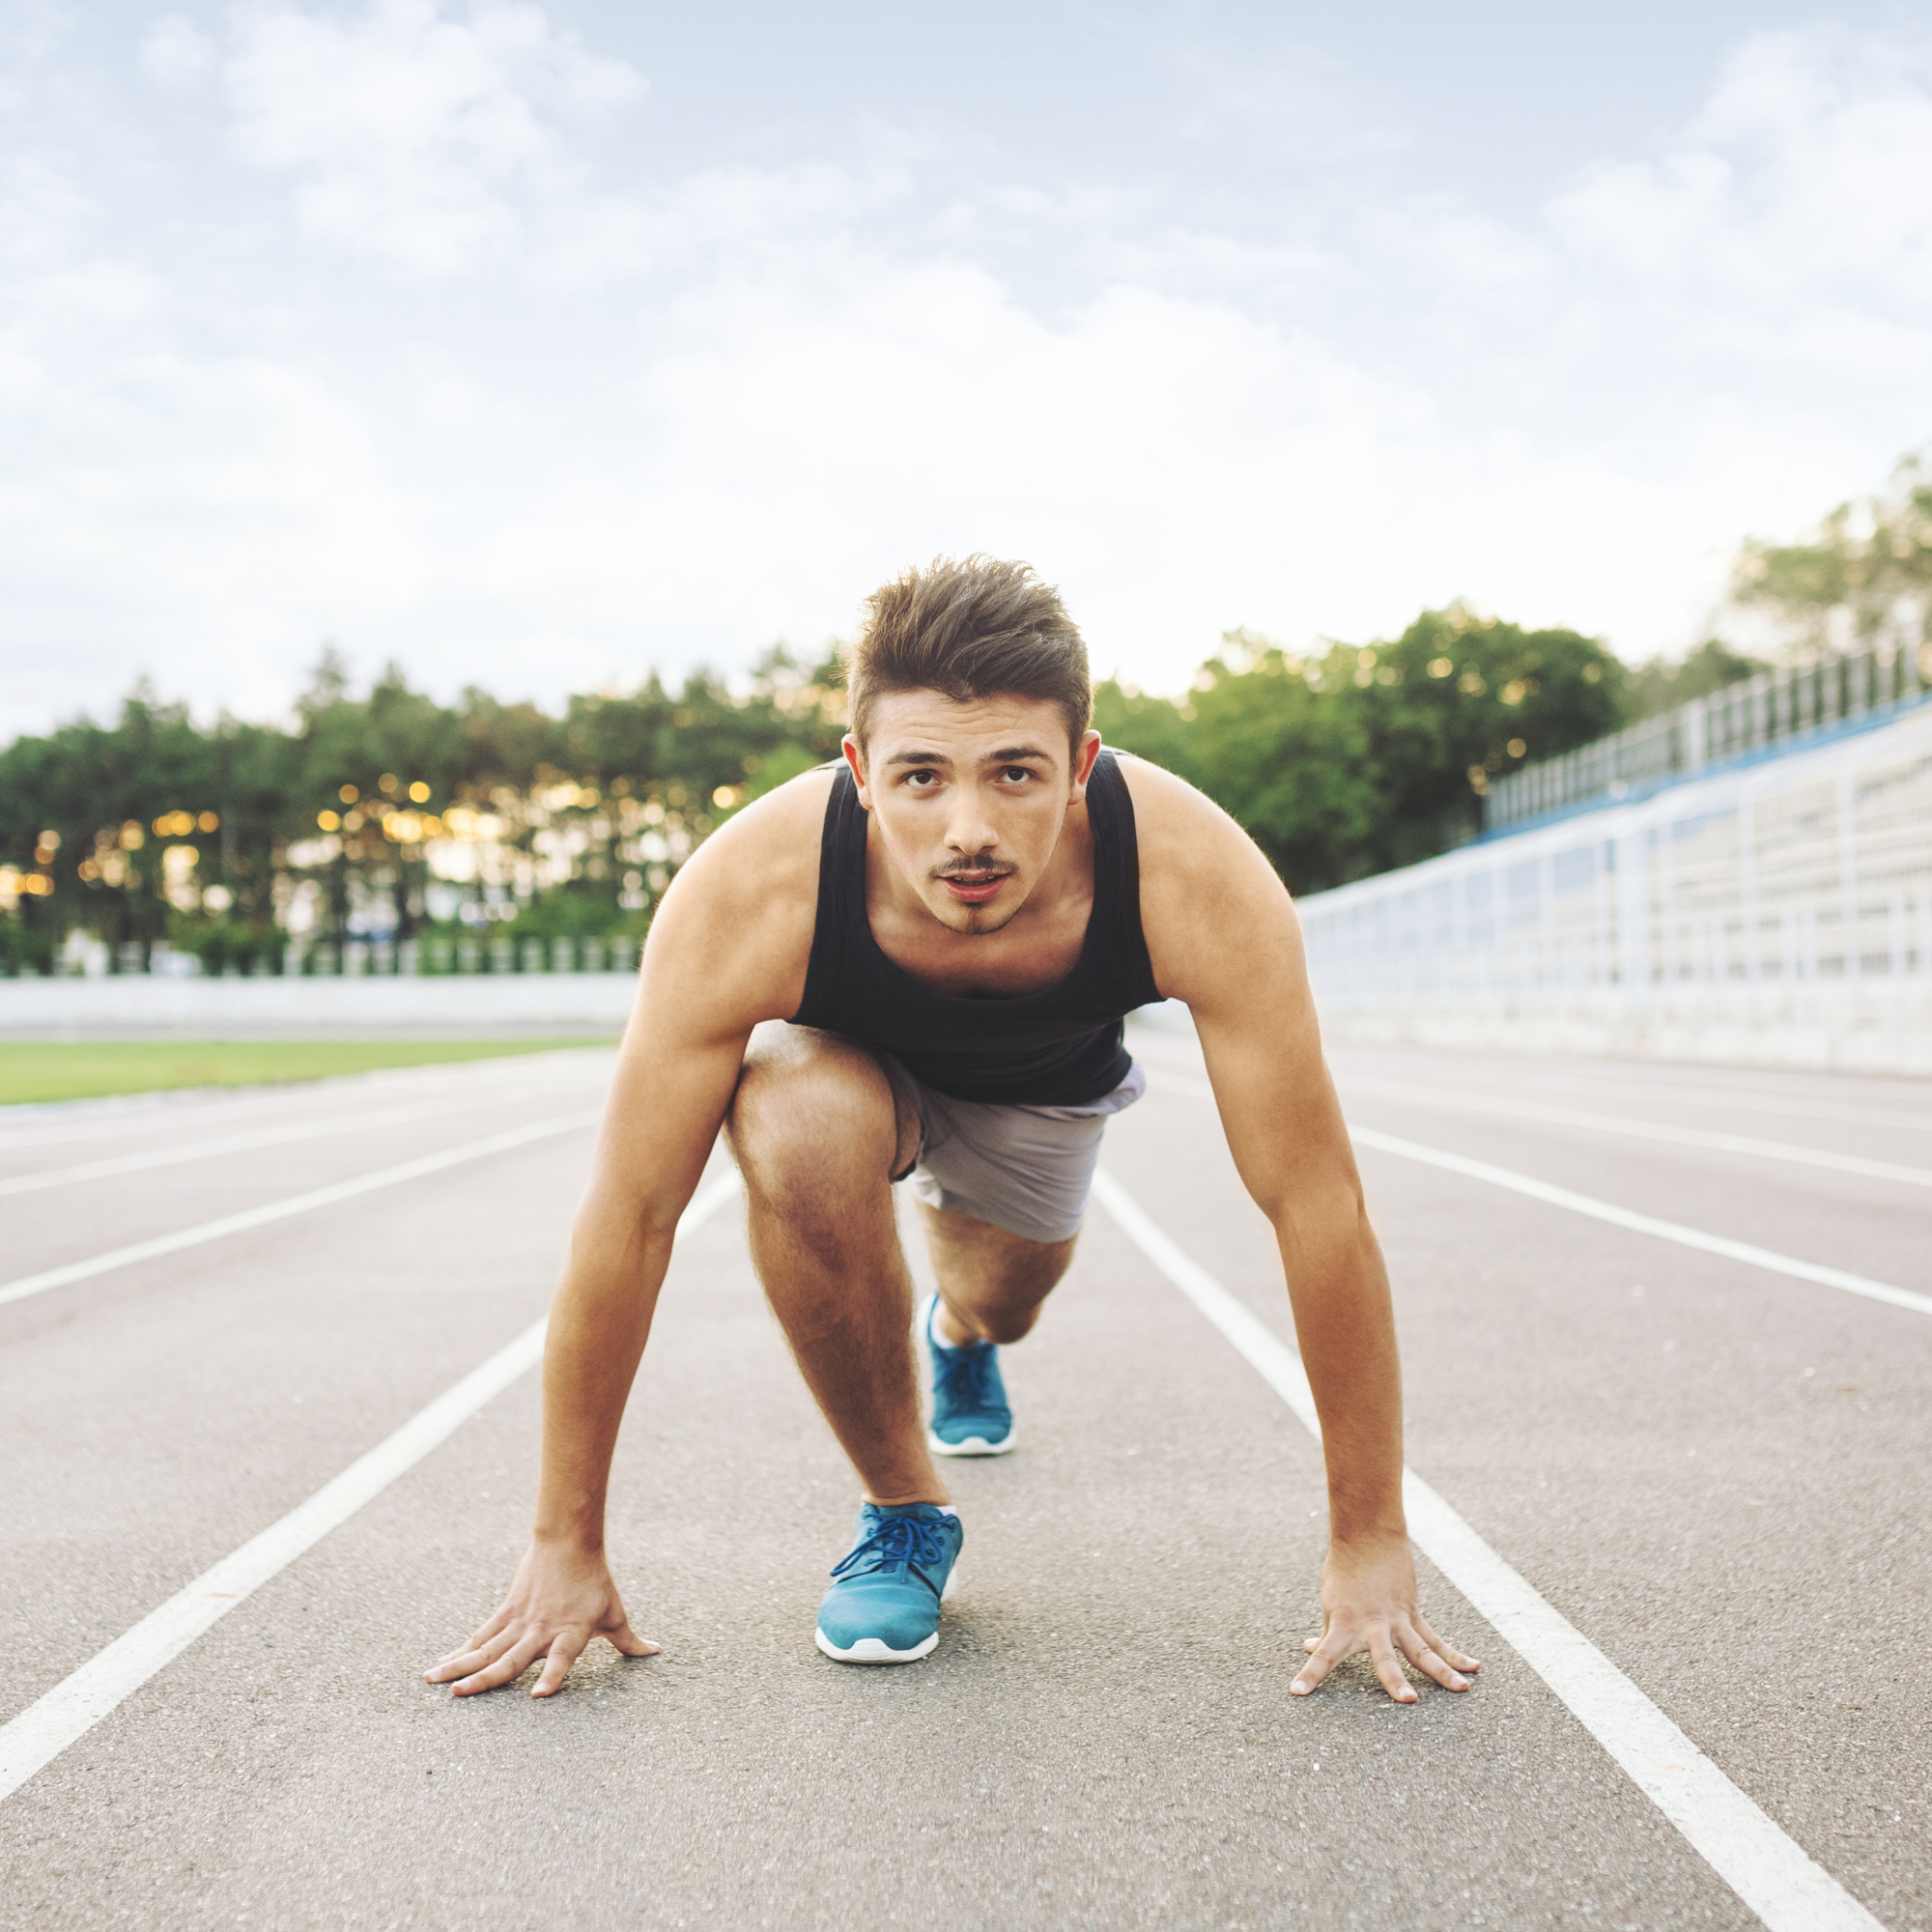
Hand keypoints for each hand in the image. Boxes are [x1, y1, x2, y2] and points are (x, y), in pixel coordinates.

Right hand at [425, 1538, 658, 1697]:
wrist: (568, 1542)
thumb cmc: (595, 1583)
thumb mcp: (615, 1613)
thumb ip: (629, 1641)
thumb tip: (655, 1652)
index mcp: (571, 1634)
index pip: (563, 1659)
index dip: (553, 1677)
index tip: (539, 1696)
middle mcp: (542, 1631)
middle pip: (511, 1659)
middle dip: (485, 1679)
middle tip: (460, 1694)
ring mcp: (520, 1622)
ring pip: (487, 1649)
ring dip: (460, 1666)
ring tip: (435, 1682)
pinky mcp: (506, 1612)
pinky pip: (481, 1636)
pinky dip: (461, 1651)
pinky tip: (441, 1664)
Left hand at [1290, 1533, 1479, 1703]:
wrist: (1367, 1536)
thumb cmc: (1343, 1572)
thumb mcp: (1330, 1603)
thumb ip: (1327, 1631)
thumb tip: (1311, 1648)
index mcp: (1344, 1625)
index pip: (1323, 1655)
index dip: (1309, 1674)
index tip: (1296, 1692)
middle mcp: (1372, 1626)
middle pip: (1385, 1657)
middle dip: (1395, 1679)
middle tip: (1407, 1700)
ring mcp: (1396, 1621)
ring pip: (1422, 1650)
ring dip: (1442, 1671)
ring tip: (1462, 1689)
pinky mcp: (1412, 1614)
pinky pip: (1436, 1639)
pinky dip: (1454, 1655)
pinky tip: (1474, 1667)